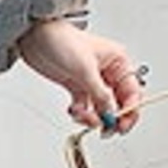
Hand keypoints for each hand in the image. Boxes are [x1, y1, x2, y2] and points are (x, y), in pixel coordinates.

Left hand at [16, 18, 143, 135]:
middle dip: (113, 117)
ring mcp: (91, 81)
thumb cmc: (62, 40)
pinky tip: (74, 111)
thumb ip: (99, 93)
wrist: (35, 37)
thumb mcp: (85, 69)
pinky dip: (80, 113)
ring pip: (100, 107)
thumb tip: (110, 112)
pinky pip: (84, 107)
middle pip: (118, 102)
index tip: (121, 123)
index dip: (129, 110)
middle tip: (107, 130)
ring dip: (93, 117)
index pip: (132, 91)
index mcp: (117, 62)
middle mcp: (107, 72)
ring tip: (83, 117)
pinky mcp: (76, 86)